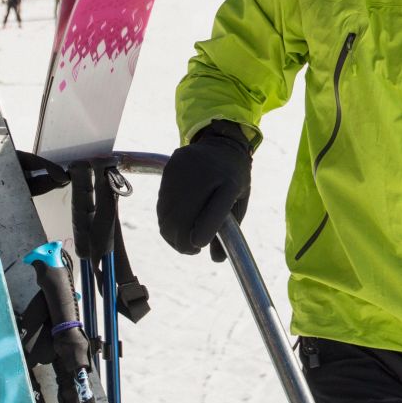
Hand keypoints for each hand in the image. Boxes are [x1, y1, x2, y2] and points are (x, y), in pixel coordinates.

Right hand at [156, 120, 251, 261]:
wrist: (220, 142)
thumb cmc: (233, 178)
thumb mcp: (239, 201)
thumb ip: (230, 230)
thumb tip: (216, 259)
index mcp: (231, 182)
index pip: (216, 209)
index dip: (205, 230)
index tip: (198, 245)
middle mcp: (207, 173)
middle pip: (185, 216)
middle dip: (183, 242)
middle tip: (192, 249)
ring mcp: (185, 170)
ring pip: (168, 214)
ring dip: (172, 234)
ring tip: (183, 239)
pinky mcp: (170, 169)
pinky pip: (162, 204)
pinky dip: (166, 220)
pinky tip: (176, 223)